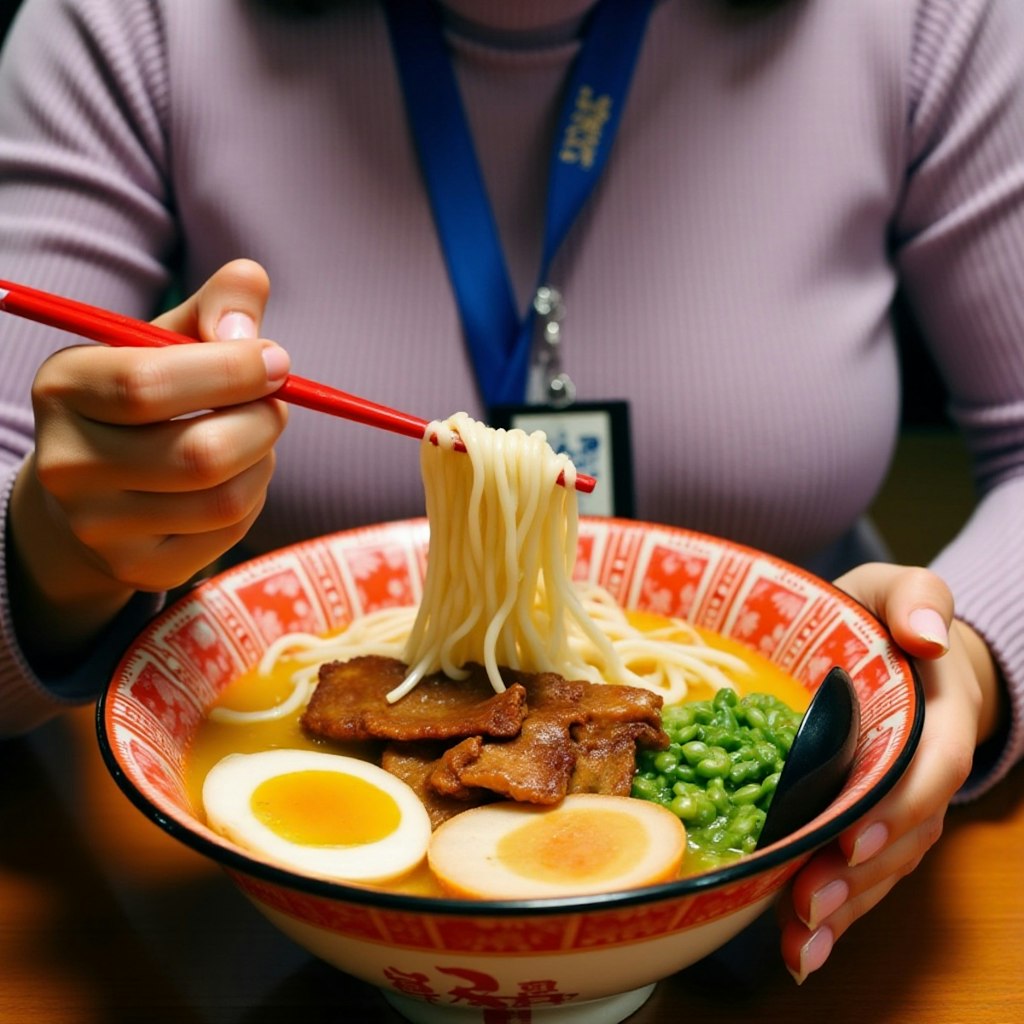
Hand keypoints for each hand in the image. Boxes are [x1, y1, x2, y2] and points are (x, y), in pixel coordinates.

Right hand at [9, 259, 289, 667]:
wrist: (89, 491)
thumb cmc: (141, 401)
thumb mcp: (163, 341)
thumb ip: (214, 307)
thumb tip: (252, 304)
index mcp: (64, 389)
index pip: (148, 384)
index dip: (230, 371)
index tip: (276, 360)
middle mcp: (68, 464)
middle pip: (199, 454)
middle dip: (262, 421)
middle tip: (276, 403)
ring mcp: (99, 527)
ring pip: (224, 500)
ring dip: (263, 461)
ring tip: (254, 437)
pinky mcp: (138, 568)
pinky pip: (228, 534)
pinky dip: (253, 499)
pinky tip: (236, 478)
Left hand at [776, 562, 1002, 982]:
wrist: (891, 653)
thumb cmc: (884, 622)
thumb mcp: (897, 591)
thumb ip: (918, 597)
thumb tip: (927, 634)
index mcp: (936, 716)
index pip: (932, 766)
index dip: (899, 805)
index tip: (851, 836)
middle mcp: (922, 772)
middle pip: (903, 834)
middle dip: (858, 877)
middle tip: (807, 904)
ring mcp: (897, 807)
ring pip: (880, 868)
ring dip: (841, 910)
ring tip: (797, 944)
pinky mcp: (866, 825)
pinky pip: (858, 874)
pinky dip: (832, 914)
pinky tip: (796, 950)